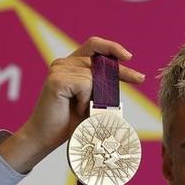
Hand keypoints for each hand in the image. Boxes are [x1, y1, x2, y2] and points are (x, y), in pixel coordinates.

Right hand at [0, 37, 144, 172]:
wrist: (44, 138)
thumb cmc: (67, 121)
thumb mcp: (92, 99)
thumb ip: (103, 85)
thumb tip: (127, 74)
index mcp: (70, 64)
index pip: (95, 46)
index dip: (113, 48)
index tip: (129, 57)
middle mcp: (63, 63)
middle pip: (100, 60)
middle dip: (121, 72)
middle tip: (139, 78)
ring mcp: (58, 70)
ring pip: (94, 75)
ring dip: (97, 96)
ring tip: (85, 109)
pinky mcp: (56, 80)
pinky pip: (86, 85)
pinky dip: (86, 100)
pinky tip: (78, 110)